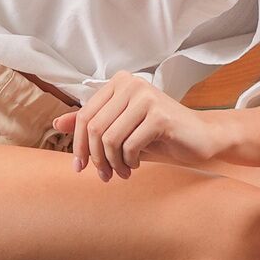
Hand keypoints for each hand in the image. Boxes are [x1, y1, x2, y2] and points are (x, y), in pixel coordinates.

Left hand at [51, 73, 220, 179]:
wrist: (202, 137)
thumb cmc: (160, 135)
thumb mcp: (121, 129)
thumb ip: (93, 124)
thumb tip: (58, 123)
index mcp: (119, 83)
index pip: (85, 116)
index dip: (80, 146)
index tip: (80, 168)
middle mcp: (131, 84)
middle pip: (95, 128)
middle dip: (96, 158)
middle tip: (105, 176)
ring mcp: (146, 97)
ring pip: (110, 138)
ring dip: (113, 163)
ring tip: (123, 172)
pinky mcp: (160, 115)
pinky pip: (129, 145)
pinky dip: (130, 162)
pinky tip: (137, 165)